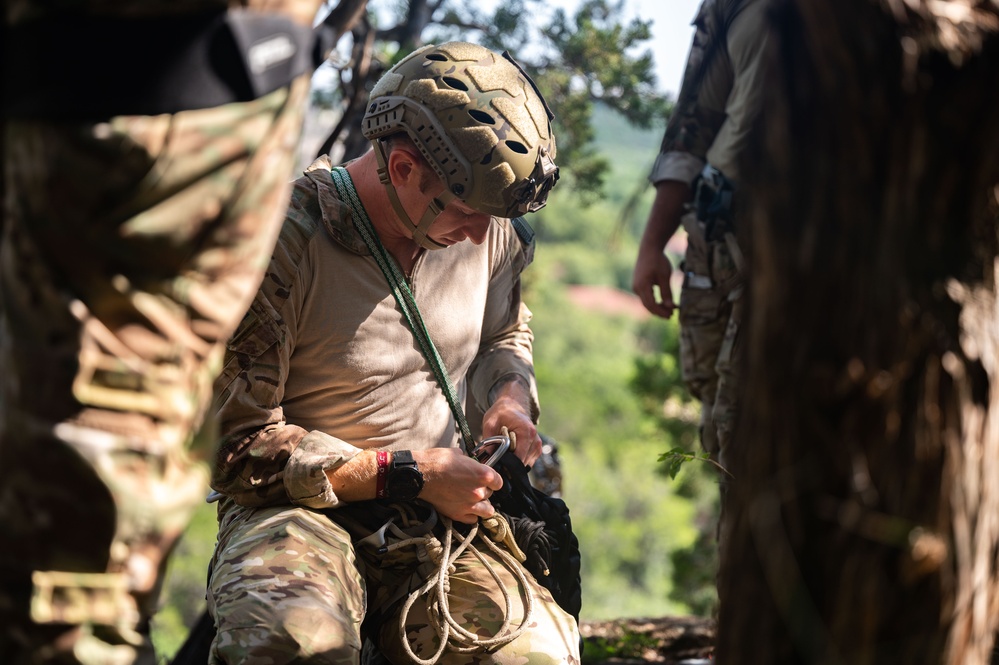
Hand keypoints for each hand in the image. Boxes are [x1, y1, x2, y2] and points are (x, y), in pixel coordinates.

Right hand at [415, 448, 502, 523]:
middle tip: (473, 487)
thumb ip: (469, 462)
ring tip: (474, 501)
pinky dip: (471, 515)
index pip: (499, 482)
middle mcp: (479, 491)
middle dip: (484, 491)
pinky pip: (473, 520)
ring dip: (482, 506)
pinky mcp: (458, 514)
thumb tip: (470, 463)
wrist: (420, 474)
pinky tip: (465, 509)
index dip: (493, 481)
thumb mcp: (458, 454)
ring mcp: (469, 505)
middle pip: (490, 495)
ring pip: (487, 511)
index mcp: (483, 474)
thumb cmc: (437, 461)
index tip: (488, 480)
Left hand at [482, 378, 541, 466]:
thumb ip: (488, 440)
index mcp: (526, 432)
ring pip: (524, 464)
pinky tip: (511, 449)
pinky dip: (518, 458)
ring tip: (505, 449)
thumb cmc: (501, 413)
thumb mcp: (490, 422)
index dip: (506, 464)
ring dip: (513, 461)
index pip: (518, 458)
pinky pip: (526, 461)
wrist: (513, 405)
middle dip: (508, 463)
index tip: (496, 463)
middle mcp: (535, 440)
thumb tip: (487, 457)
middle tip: (497, 454)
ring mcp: (537, 446)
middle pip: (521, 463)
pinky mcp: (537, 449)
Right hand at [632, 179, 688, 317]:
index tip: (671, 315)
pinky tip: (665, 301)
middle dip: (659, 311)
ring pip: (647, 302)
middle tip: (671, 315)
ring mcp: (636, 286)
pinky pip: (646, 296)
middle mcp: (636, 288)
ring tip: (670, 309)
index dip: (661, 312)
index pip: (651, 305)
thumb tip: (669, 307)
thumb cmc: (658, 261)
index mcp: (642, 286)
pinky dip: (655, 300)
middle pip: (647, 306)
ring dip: (658, 306)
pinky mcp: (638, 284)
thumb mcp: (665, 276)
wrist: (649, 248)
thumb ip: (667, 292)